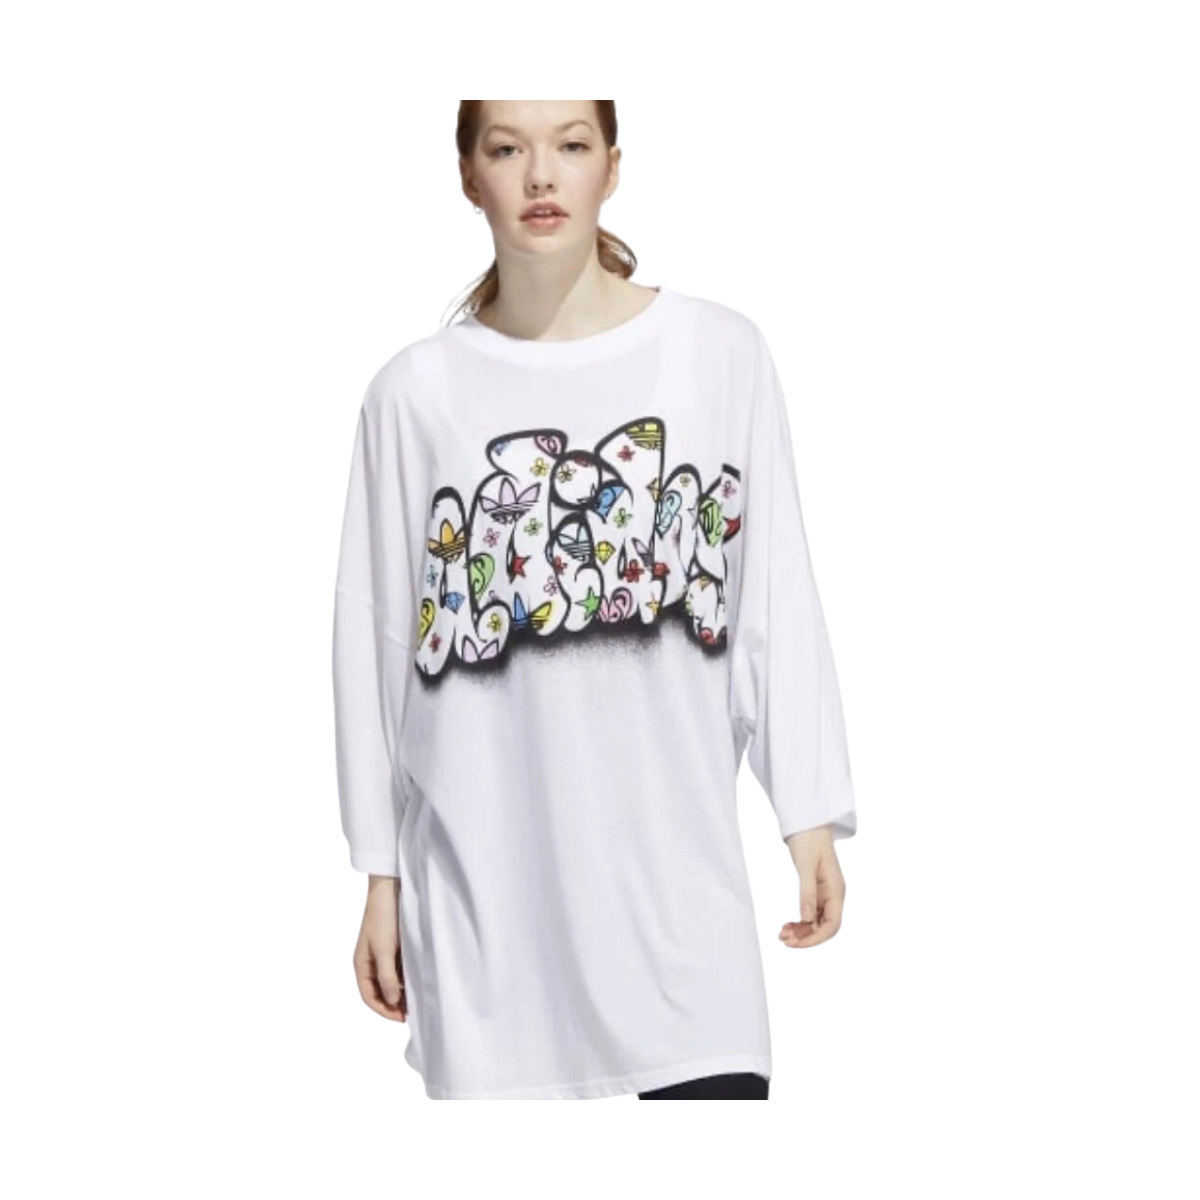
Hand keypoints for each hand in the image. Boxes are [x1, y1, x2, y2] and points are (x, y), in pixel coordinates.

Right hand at [353, 875, 406, 1020]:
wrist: (390, 888)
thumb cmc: (383, 918)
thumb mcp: (384, 950)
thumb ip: (387, 977)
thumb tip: (393, 1002)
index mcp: (361, 965)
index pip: (370, 997)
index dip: (385, 1010)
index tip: (403, 1018)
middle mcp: (371, 962)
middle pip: (380, 991)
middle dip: (394, 1004)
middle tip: (414, 1012)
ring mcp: (382, 954)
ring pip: (390, 981)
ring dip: (402, 992)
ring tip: (419, 1000)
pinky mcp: (394, 946)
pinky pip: (399, 969)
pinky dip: (407, 978)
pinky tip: (419, 981)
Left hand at [779, 825, 845, 947]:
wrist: (808, 823)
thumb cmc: (809, 840)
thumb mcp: (805, 866)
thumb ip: (807, 892)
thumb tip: (806, 919)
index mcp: (836, 891)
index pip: (832, 925)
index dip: (815, 938)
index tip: (795, 943)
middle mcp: (834, 895)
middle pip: (825, 927)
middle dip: (806, 937)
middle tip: (783, 939)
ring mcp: (826, 894)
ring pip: (817, 922)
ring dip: (802, 931)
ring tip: (782, 934)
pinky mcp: (817, 891)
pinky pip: (811, 913)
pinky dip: (800, 921)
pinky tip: (788, 924)